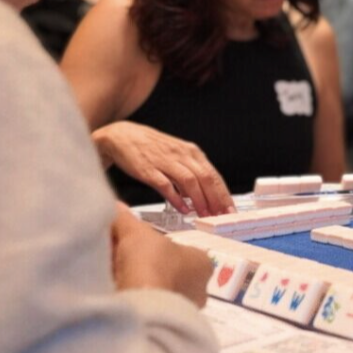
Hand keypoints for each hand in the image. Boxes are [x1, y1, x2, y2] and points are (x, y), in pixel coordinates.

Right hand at [92, 120, 232, 215]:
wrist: (122, 136)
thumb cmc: (150, 147)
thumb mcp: (177, 155)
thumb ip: (189, 172)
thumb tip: (201, 195)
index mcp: (191, 152)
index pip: (213, 175)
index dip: (224, 194)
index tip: (230, 209)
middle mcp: (181, 155)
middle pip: (206, 178)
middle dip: (216, 199)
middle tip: (222, 216)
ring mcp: (165, 162)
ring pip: (189, 182)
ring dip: (199, 200)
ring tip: (205, 215)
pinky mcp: (148, 169)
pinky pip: (165, 185)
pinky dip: (176, 198)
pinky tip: (183, 209)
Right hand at [110, 205, 211, 307]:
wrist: (141, 305)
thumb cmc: (150, 262)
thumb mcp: (134, 232)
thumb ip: (125, 218)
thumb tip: (113, 206)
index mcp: (203, 263)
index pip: (181, 251)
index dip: (155, 247)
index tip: (135, 247)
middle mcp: (200, 289)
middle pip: (169, 272)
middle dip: (147, 267)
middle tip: (122, 261)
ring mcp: (186, 311)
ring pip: (160, 292)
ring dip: (141, 285)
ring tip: (116, 278)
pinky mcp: (169, 327)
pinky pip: (151, 309)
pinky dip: (137, 302)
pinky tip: (118, 295)